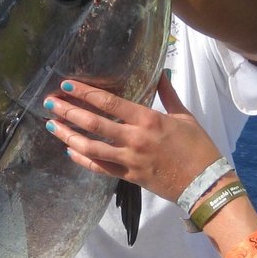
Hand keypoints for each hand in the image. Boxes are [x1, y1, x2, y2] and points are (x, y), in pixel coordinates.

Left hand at [43, 74, 222, 203]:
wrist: (206, 184)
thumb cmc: (198, 147)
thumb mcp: (185, 117)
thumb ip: (168, 94)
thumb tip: (160, 72)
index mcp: (148, 119)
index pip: (110, 103)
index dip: (86, 93)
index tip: (68, 86)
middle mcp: (135, 138)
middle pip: (94, 123)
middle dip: (69, 112)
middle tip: (50, 103)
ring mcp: (130, 159)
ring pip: (91, 147)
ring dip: (68, 135)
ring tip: (51, 126)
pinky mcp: (129, 176)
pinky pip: (100, 167)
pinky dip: (83, 159)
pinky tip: (70, 150)